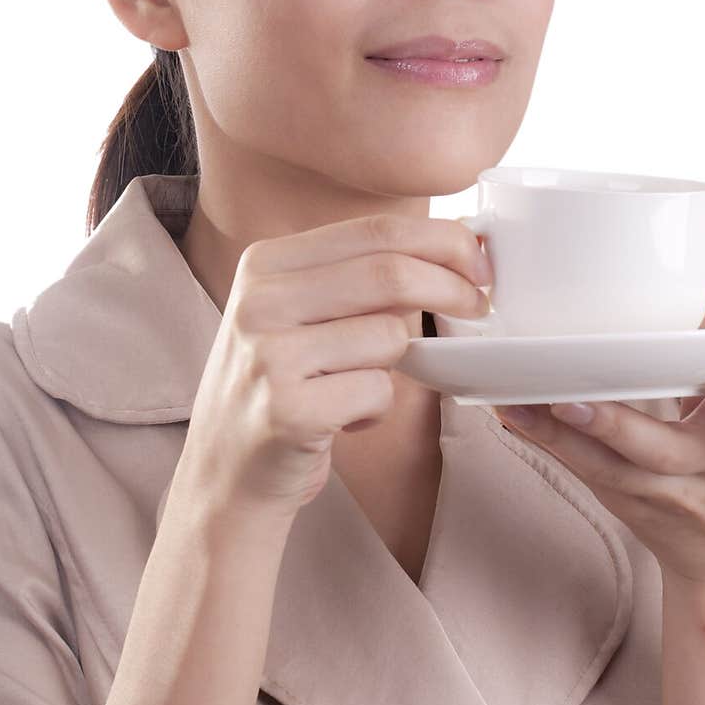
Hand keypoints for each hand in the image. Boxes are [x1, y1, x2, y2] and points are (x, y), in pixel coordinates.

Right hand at [169, 214, 490, 521]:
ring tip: (357, 386)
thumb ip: (359, 277)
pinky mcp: (287, 410)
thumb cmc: (281, 387)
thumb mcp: (299, 313)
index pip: (375, 230)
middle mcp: (259, 300)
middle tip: (480, 306)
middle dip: (452, 288)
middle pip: (390, 273)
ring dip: (397, 366)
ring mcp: (267, 355)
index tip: (479, 262)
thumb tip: (457, 248)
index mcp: (265, 262)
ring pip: (390, 336)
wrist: (224, 475)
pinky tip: (341, 420)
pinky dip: (377, 409)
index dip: (443, 240)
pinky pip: (377, 391)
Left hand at [493, 262, 704, 590]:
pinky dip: (545, 441)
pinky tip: (510, 414)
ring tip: (517, 400)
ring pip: (607, 467)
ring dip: (558, 433)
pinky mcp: (625, 505)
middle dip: (616, 425)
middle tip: (572, 399)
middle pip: (662, 449)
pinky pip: (581, 472)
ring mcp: (663, 495)